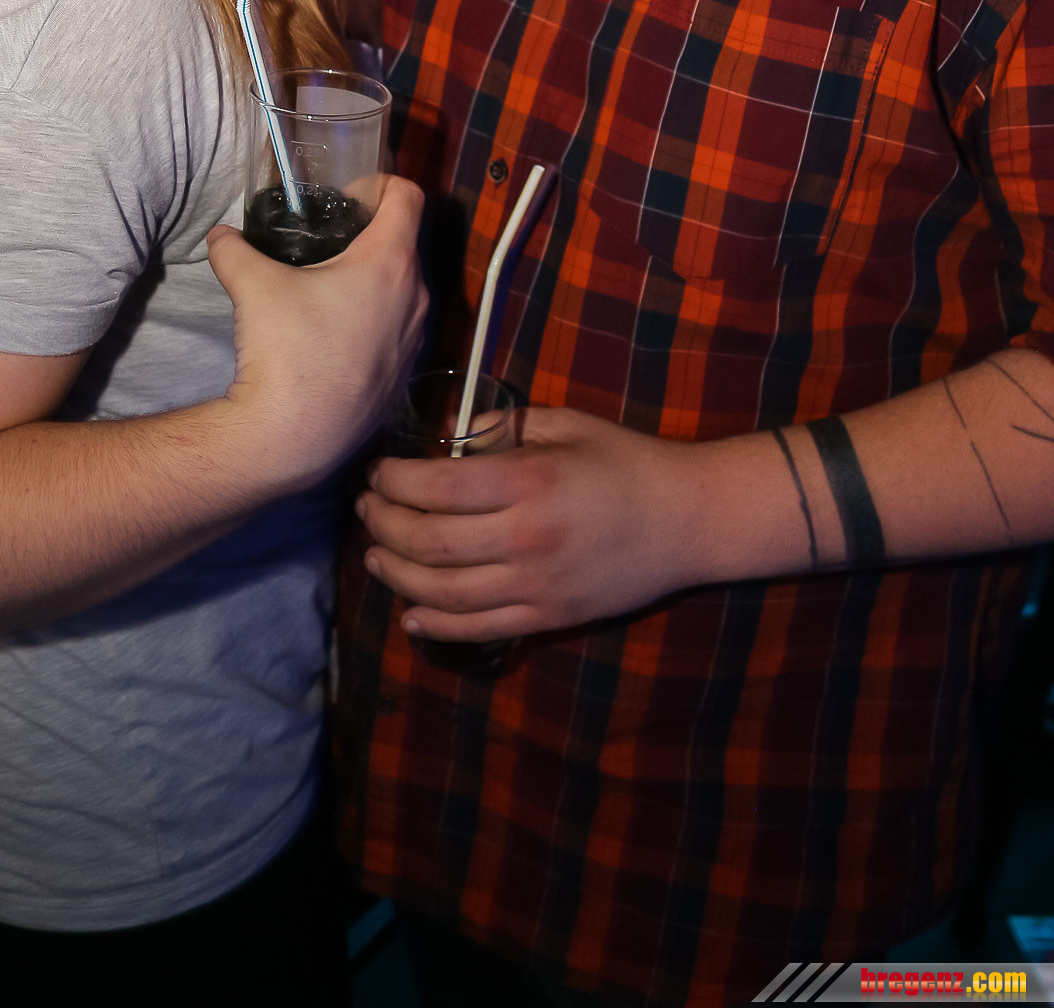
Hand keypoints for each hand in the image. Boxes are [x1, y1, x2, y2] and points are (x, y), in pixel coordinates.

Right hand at [207, 176, 427, 494]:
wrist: (294, 438)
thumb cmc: (286, 352)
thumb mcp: (253, 286)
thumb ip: (235, 250)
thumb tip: (221, 236)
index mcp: (391, 262)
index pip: (407, 195)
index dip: (378, 183)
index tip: (346, 195)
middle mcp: (417, 297)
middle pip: (406, 242)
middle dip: (370, 233)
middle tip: (328, 241)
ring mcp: (415, 340)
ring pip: (405, 290)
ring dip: (374, 280)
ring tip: (328, 289)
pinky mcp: (404, 376)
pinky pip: (398, 331)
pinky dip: (375, 320)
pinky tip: (334, 335)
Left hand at [358, 406, 719, 640]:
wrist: (687, 521)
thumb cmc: (626, 462)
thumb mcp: (566, 425)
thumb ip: (504, 427)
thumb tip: (449, 435)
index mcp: (530, 481)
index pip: (437, 486)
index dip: (394, 480)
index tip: (377, 471)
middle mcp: (526, 538)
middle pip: (429, 542)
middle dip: (384, 524)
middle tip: (366, 508)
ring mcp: (536, 585)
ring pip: (443, 592)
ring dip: (397, 574)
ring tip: (375, 556)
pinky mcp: (548, 618)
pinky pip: (477, 629)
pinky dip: (435, 624)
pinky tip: (410, 611)